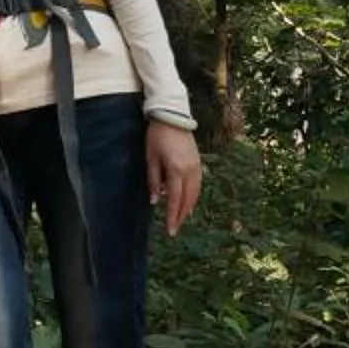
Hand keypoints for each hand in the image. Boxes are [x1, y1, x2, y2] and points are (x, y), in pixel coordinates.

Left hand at [146, 120, 202, 237]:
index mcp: (176, 170)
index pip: (174, 199)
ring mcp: (196, 166)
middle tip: (174, 228)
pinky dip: (193, 196)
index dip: (172, 216)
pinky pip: (198, 185)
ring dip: (188, 207)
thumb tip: (154, 201)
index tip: (170, 231)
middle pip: (187, 200)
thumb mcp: (150, 158)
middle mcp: (190, 171)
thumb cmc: (157, 137)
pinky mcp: (198, 162)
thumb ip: (153, 181)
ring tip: (180, 218)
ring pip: (195, 193)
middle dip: (181, 215)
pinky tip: (188, 201)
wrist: (172, 116)